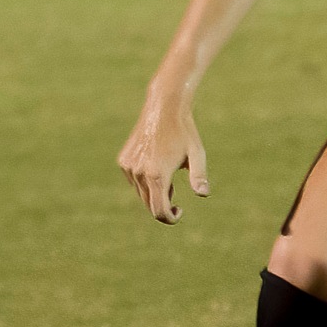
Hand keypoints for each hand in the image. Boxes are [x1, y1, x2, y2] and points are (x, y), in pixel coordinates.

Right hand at [118, 83, 208, 223]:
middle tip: (177, 195)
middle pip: (149, 205)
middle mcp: (139, 173)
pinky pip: (134, 182)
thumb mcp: (197, 154)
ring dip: (156, 193)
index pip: (159, 210)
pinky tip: (157, 166)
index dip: (169, 218)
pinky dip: (146, 182)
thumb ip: (199, 176)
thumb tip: (203, 194)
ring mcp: (129, 167)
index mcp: (157, 175)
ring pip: (141, 194)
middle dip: (164, 206)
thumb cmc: (185, 132)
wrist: (164, 108)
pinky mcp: (124, 161)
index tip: (179, 212)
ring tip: (168, 174)